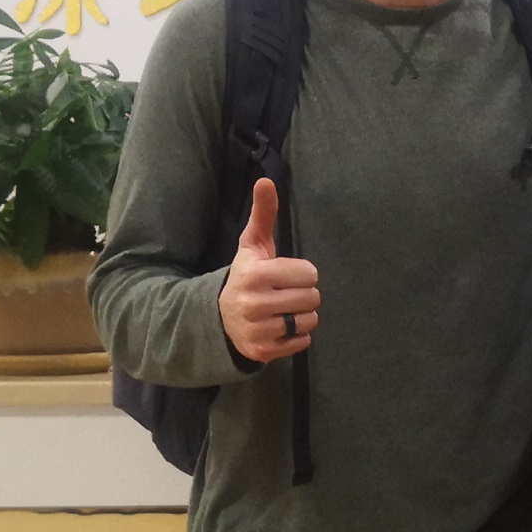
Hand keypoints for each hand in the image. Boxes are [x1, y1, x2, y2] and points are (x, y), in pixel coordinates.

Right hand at [219, 178, 319, 361]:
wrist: (219, 317)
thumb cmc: (246, 275)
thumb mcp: (252, 246)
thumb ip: (263, 214)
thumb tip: (266, 180)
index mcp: (254, 274)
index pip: (309, 273)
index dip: (303, 273)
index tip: (287, 275)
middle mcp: (253, 304)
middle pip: (312, 298)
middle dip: (304, 294)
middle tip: (286, 293)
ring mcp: (257, 330)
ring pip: (309, 321)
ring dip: (303, 316)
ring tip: (284, 310)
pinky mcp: (262, 352)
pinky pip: (302, 342)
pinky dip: (297, 336)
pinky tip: (280, 326)